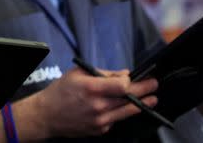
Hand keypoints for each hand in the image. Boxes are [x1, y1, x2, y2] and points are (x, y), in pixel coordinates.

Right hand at [14, 67, 157, 138]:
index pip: (122, 85)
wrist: (47, 115)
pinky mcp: (101, 129)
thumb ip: (103, 73)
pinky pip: (116, 119)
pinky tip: (121, 106)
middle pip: (128, 98)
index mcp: (91, 88)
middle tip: (154, 85)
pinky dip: (120, 112)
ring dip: (142, 104)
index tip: (137, 77)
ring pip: (127, 111)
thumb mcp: (78, 73)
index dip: (132, 81)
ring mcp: (100, 120)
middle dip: (145, 90)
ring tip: (152, 98)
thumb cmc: (61, 91)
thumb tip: (124, 74)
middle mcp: (98, 106)